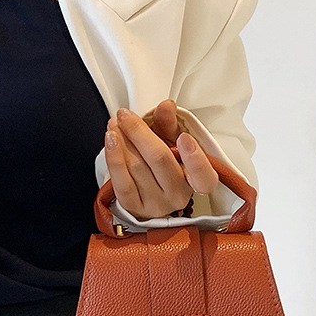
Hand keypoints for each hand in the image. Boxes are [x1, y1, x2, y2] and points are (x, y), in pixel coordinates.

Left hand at [104, 100, 219, 219]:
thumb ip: (170, 124)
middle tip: (126, 115)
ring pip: (136, 167)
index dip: (195, 159)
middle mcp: (178, 195)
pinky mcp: (134, 208)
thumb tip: (166, 107)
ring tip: (115, 123)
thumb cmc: (163, 166)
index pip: (204, 177)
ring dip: (122, 140)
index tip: (184, 137)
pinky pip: (122, 182)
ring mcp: (156, 204)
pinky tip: (111, 140)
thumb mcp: (171, 143)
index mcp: (196, 181)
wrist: (146, 190)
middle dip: (138, 132)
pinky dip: (114, 157)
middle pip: (159, 159)